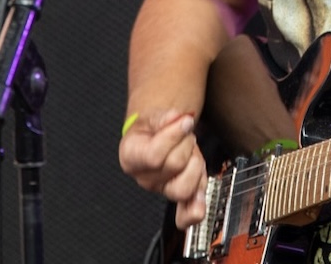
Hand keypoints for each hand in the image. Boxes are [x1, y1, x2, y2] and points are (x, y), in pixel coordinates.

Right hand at [118, 109, 207, 227]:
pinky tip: (199, 199)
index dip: (174, 136)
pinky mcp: (180, 197)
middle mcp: (145, 178)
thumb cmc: (151, 129)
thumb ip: (164, 117)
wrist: (155, 137)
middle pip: (173, 167)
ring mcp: (163, 190)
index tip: (185, 121)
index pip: (154, 155)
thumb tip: (179, 118)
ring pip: (183, 188)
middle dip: (186, 144)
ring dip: (196, 164)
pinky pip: (186, 214)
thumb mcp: (152, 117)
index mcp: (132, 157)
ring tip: (191, 151)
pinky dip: (195, 209)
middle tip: (186, 133)